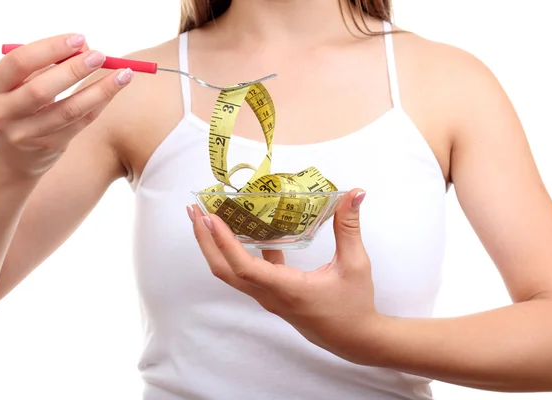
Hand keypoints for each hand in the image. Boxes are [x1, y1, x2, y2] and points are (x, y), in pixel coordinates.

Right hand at [0, 33, 132, 176]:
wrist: (11, 156)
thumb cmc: (19, 106)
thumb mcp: (18, 85)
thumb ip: (45, 66)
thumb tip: (85, 48)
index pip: (19, 63)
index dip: (50, 48)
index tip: (80, 39)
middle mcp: (3, 114)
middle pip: (42, 89)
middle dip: (74, 70)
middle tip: (101, 55)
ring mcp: (26, 134)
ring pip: (69, 110)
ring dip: (100, 90)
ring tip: (123, 74)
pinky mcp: (50, 146)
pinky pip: (82, 122)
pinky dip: (100, 103)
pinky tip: (115, 89)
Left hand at [189, 189, 382, 364]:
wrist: (354, 339)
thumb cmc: (354, 306)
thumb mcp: (355, 265)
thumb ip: (350, 228)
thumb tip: (354, 193)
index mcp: (287, 289)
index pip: (245, 267)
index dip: (224, 242)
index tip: (210, 217)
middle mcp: (269, 295)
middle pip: (224, 270)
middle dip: (205, 240)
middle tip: (195, 210)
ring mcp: (268, 296)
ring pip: (231, 272)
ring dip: (215, 245)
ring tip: (208, 217)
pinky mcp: (272, 294)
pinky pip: (247, 272)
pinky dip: (239, 250)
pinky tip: (246, 229)